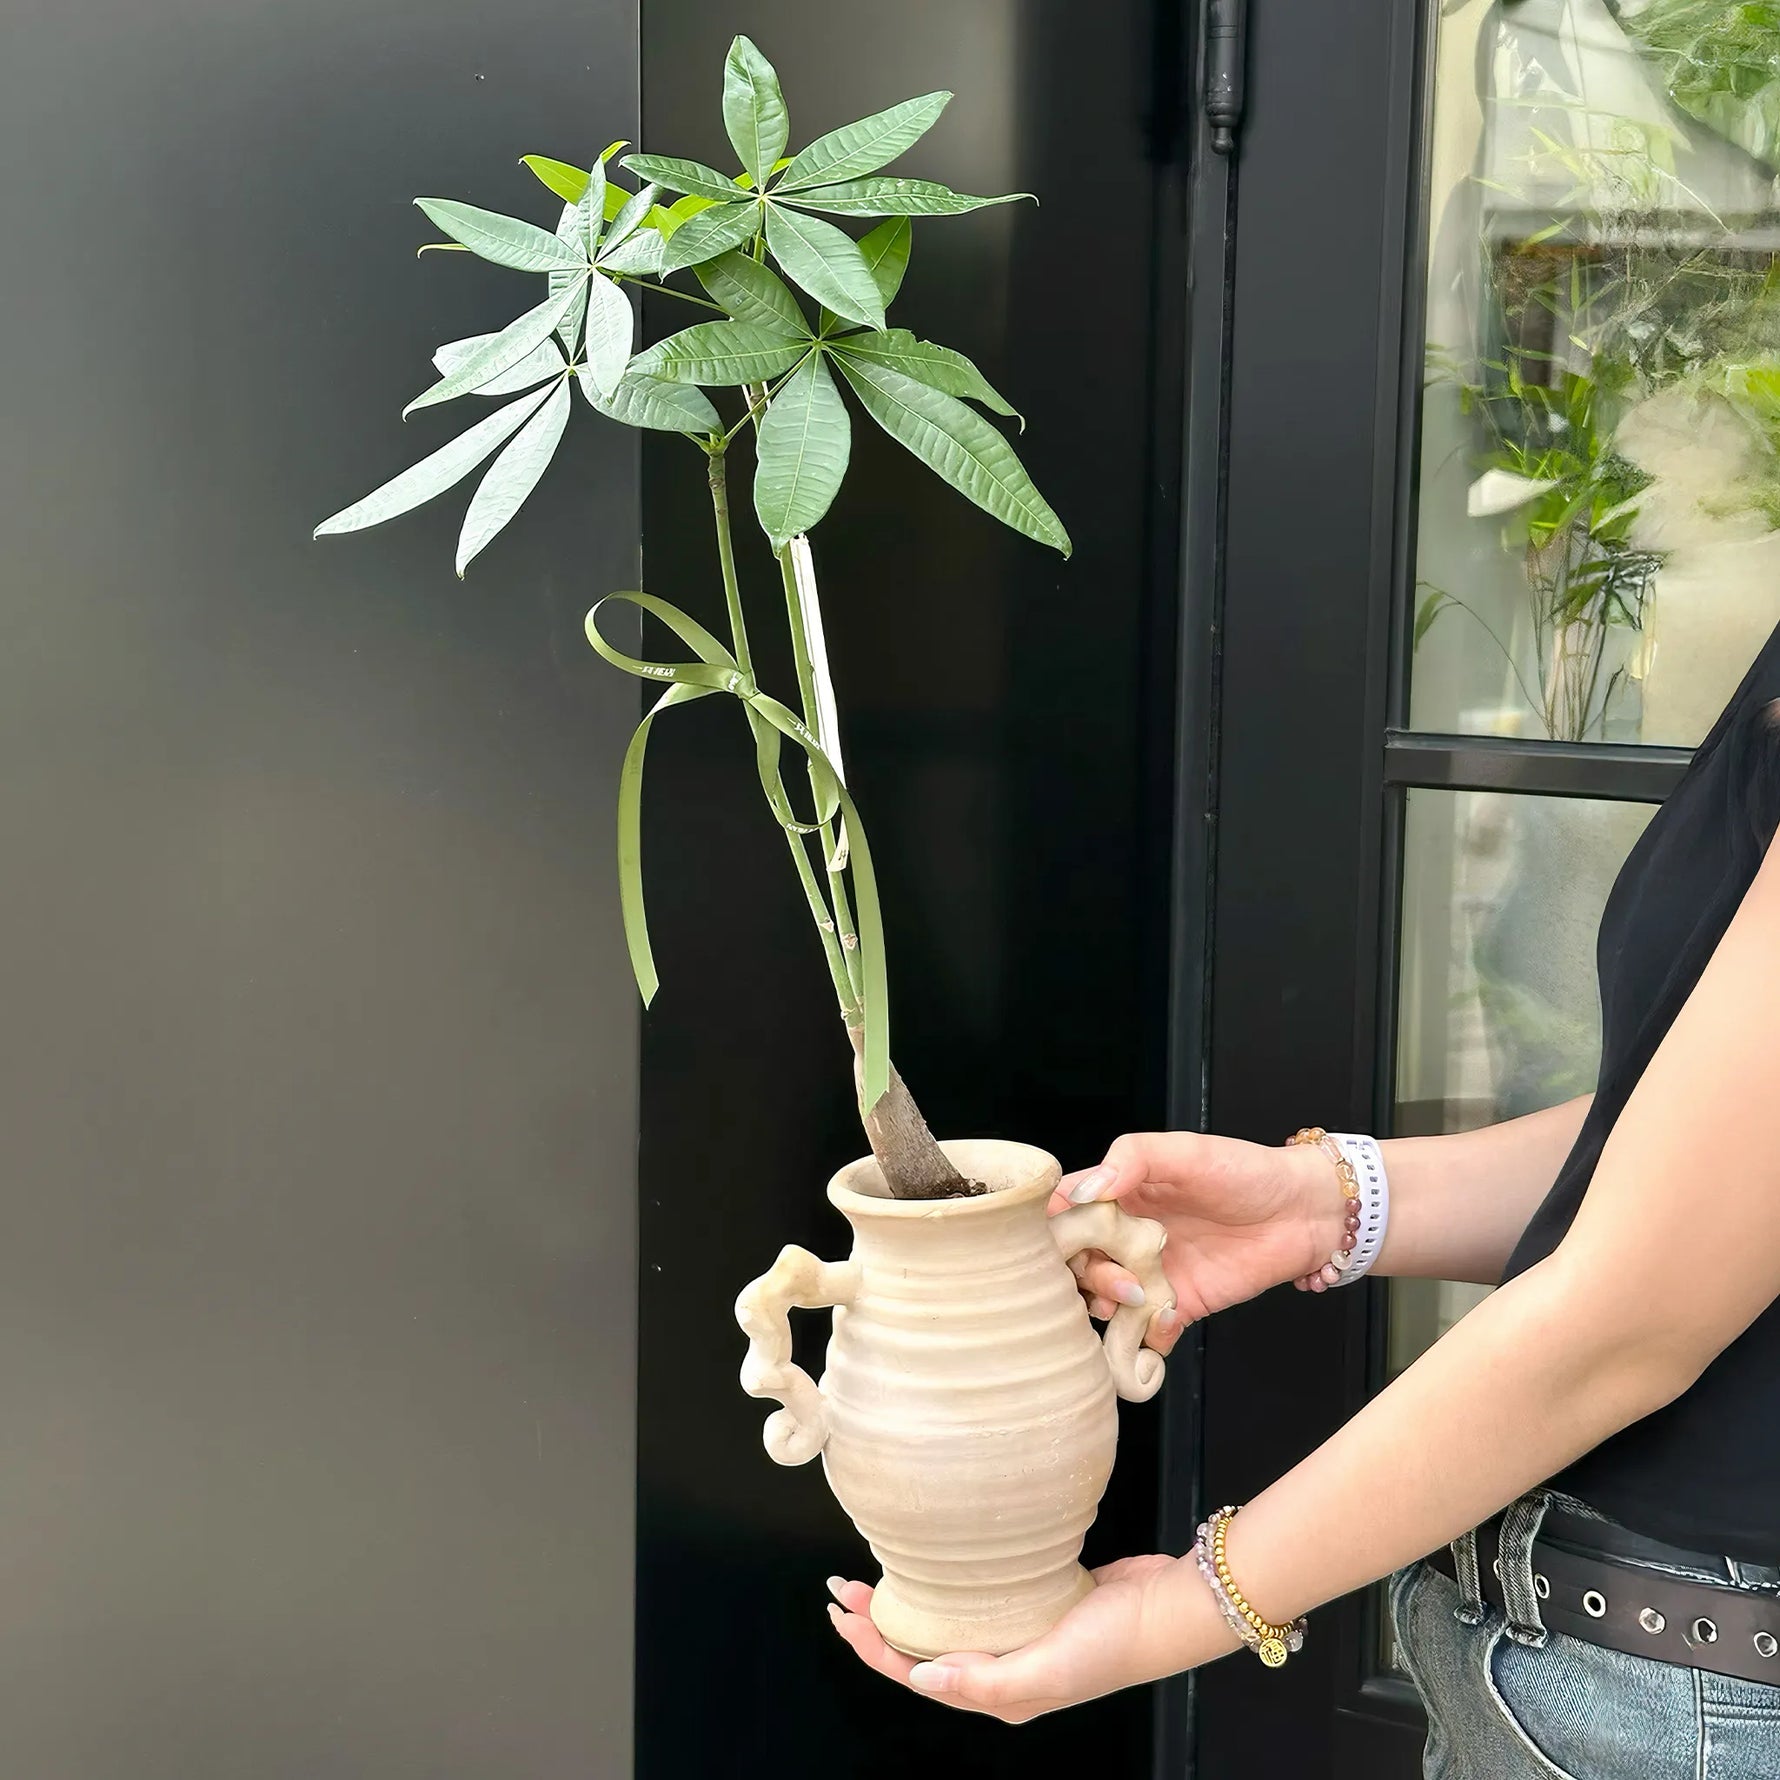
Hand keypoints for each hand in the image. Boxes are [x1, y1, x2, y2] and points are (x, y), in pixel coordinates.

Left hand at [825, 1555, 1239, 1720]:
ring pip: (946, 1622)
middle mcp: (1003, 1669)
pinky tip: (935, 1561)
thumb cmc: (1114, 1642)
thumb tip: (920, 1679)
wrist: (1168, 1607)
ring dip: (908, 1601)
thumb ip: (983, 1681)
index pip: (916, 1675)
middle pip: (922, 1649)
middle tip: (842, 1586)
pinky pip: (978, 1597)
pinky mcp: (1035, 1602)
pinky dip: (948, 1583)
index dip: (872, 1647)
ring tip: (875, 1574)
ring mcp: (1018, 1635)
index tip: (842, 1612)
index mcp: (999, 1695)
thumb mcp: (1046, 1671)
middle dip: (877, 1623)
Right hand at [1050, 1131, 1341, 1351]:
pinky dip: (1144, 1336)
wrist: (1304, 1213)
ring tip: (1137, 1299)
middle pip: (1075, 1261)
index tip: (1061, 1239)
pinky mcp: (1179, 1305)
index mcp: (1121, 1193)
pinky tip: (1167, 1320)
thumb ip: (1132, 1160)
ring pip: (1101, 1299)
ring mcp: (1151, 1272)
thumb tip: (1084, 1192)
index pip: (1064, 1210)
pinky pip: (1145, 1331)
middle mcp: (1127, 1235)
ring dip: (1107, 1305)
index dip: (1053, 1227)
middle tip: (1121, 1276)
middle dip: (1084, 1274)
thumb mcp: (1186, 1151)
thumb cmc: (1246, 1172)